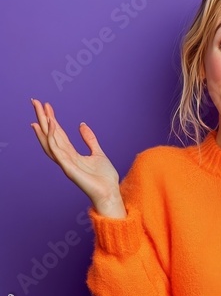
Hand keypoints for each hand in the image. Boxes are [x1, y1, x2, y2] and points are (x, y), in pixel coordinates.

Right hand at [30, 99, 125, 216]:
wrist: (110, 193)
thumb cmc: (104, 178)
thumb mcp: (98, 153)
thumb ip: (89, 139)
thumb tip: (81, 124)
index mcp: (72, 155)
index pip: (59, 134)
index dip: (52, 120)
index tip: (47, 106)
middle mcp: (66, 158)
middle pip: (51, 135)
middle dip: (43, 119)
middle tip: (35, 102)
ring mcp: (66, 164)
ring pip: (50, 142)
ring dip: (45, 126)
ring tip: (41, 111)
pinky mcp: (69, 169)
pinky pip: (59, 152)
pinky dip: (54, 140)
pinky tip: (52, 127)